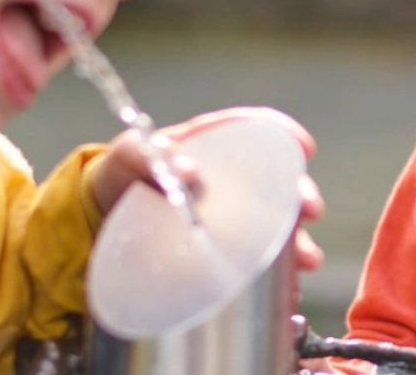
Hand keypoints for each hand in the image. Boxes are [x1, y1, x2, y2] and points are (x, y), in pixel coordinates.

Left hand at [90, 107, 326, 272]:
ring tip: (305, 260)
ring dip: (298, 241)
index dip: (285, 135)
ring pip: (276, 222)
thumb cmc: (121, 174)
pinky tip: (288, 285)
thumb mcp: (127, 156)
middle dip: (303, 194)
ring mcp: (230, 213)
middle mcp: (231, 177)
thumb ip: (150, 154)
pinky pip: (258, 255)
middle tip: (312, 210)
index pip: (258, 130)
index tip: (304, 148)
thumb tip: (191, 170)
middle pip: (278, 180)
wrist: (104, 217)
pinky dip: (277, 270)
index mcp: (212, 143)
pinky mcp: (225, 245)